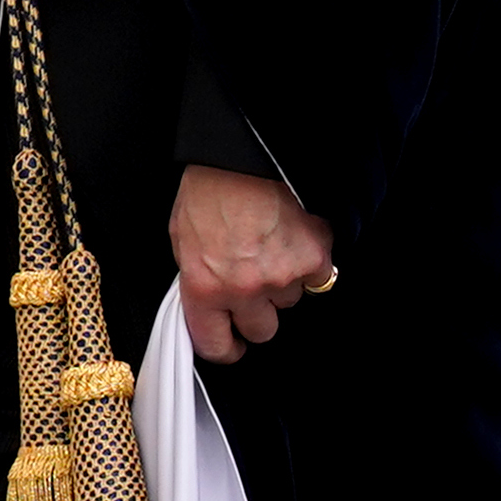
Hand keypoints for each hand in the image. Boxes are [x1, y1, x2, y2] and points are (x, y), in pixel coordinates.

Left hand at [167, 163, 336, 364]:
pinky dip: (310, 262)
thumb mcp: (183, 238)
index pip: (216, 345)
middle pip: (262, 330)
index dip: (226, 347)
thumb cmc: (211, 187)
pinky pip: (317, 277)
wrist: (246, 153)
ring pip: (290, 300)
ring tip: (271, 244)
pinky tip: (294, 237)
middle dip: (258, 311)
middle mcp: (244, 288)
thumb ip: (199, 278)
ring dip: (283, 281)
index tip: (232, 344)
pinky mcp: (314, 257)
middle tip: (254, 284)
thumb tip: (211, 300)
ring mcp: (282, 275)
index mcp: (204, 286)